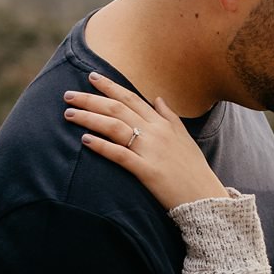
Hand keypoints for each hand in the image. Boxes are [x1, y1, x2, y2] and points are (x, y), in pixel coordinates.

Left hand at [63, 74, 230, 209]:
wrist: (204, 196)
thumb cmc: (193, 169)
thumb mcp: (184, 137)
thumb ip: (170, 116)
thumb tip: (159, 98)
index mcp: (162, 123)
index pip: (131, 98)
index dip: (110, 86)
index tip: (91, 77)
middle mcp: (155, 132)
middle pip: (117, 108)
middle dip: (91, 99)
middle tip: (68, 95)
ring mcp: (151, 150)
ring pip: (115, 127)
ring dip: (90, 118)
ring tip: (69, 114)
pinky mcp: (147, 171)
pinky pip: (120, 155)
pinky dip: (102, 146)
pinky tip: (85, 140)